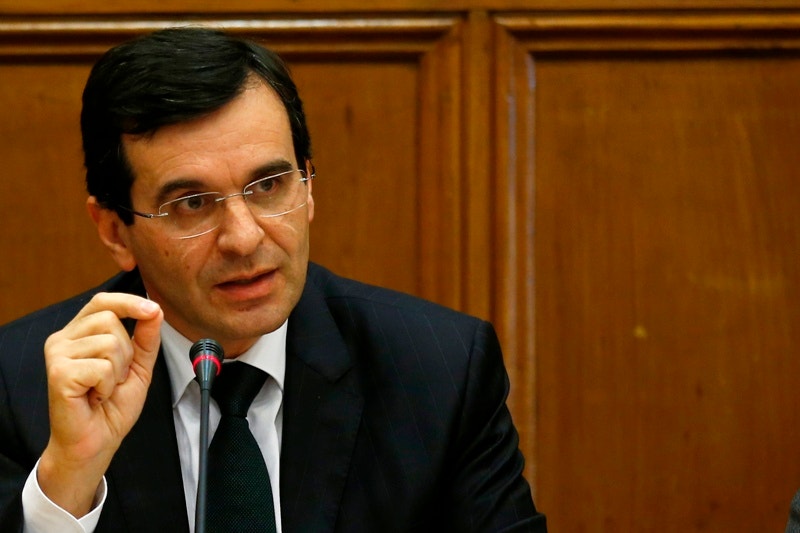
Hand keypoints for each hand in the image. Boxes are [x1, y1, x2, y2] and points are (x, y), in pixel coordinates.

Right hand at [38, 292, 162, 516]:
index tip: (153, 309)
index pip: (102, 301)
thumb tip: (155, 309)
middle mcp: (63, 339)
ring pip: (109, 342)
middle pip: (110, 318)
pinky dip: (108, 385)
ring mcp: (57, 354)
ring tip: (104, 388)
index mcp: (79, 332)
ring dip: (118, 370)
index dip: (129, 302)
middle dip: (126, 350)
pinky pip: (102, 367)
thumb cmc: (112, 405)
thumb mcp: (138, 365)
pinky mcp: (58, 373)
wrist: (96, 441)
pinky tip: (96, 397)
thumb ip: (146, 337)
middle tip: (115, 376)